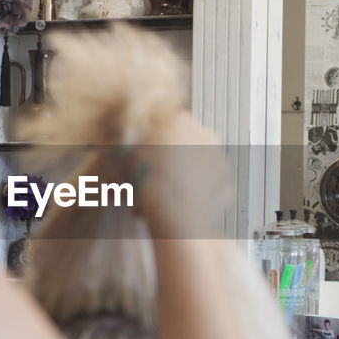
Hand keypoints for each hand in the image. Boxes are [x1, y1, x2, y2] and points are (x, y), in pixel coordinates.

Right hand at [120, 112, 231, 236]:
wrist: (176, 217)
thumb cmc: (148, 183)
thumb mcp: (119, 158)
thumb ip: (116, 143)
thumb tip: (112, 140)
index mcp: (179, 122)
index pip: (163, 121)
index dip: (149, 139)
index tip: (139, 154)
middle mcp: (205, 135)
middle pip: (182, 143)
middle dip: (166, 159)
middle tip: (148, 179)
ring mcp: (219, 161)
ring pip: (196, 165)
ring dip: (180, 176)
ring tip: (160, 197)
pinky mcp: (226, 185)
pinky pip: (207, 187)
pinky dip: (195, 194)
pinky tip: (178, 204)